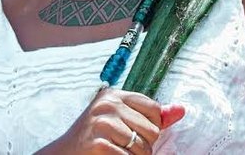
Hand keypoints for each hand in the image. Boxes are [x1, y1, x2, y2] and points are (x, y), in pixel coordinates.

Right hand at [36, 88, 184, 153]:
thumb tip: (181, 110)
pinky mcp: (97, 143)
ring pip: (143, 147)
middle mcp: (108, 104)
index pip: (153, 109)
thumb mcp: (121, 119)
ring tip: (121, 153)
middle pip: (152, 130)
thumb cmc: (95, 137)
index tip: (138, 133)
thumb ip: (151, 115)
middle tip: (126, 147)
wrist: (63, 154)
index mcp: (115, 95)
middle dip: (145, 145)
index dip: (152, 126)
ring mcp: (102, 122)